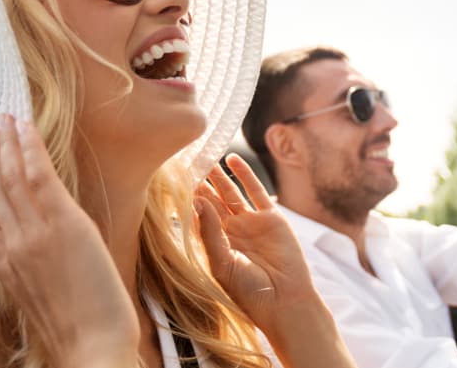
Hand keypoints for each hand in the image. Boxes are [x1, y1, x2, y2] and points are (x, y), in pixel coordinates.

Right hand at [0, 114, 137, 367]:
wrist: (92, 347)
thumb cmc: (79, 336)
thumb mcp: (40, 304)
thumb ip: (31, 276)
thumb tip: (39, 261)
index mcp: (4, 270)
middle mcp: (13, 246)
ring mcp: (35, 232)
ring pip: (11, 176)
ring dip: (4, 142)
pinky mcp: (63, 223)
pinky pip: (39, 176)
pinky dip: (29, 149)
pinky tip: (24, 129)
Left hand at [195, 155, 320, 333]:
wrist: (284, 300)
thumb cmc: (249, 291)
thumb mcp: (222, 264)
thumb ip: (209, 233)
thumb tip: (197, 201)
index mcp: (215, 245)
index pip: (196, 216)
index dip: (186, 198)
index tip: (172, 179)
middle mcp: (231, 231)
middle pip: (211, 200)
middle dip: (199, 182)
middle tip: (186, 161)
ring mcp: (250, 223)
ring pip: (230, 192)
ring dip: (218, 176)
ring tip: (204, 156)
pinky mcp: (271, 218)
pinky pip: (255, 191)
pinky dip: (244, 174)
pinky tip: (232, 160)